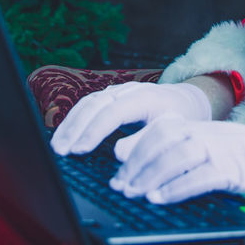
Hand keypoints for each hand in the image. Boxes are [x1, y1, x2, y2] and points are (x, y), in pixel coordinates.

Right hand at [50, 81, 211, 154]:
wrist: (187, 101)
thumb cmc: (181, 119)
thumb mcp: (172, 132)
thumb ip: (146, 141)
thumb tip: (117, 153)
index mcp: (146, 98)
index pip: (113, 112)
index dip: (94, 131)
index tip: (79, 150)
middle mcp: (129, 90)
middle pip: (95, 105)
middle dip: (75, 128)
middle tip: (60, 151)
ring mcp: (118, 92)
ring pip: (88, 103)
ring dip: (70, 124)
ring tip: (57, 146)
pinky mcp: (111, 97)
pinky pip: (88, 106)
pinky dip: (75, 120)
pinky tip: (65, 135)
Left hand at [110, 115, 244, 206]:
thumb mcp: (219, 151)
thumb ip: (188, 152)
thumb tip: (149, 164)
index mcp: (205, 128)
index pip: (162, 128)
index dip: (136, 146)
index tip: (118, 166)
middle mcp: (211, 134)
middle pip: (163, 141)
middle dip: (136, 164)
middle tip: (119, 185)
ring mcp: (224, 150)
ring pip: (177, 157)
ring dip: (151, 175)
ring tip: (134, 193)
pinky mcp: (238, 171)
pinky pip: (200, 177)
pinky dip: (177, 188)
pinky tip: (160, 199)